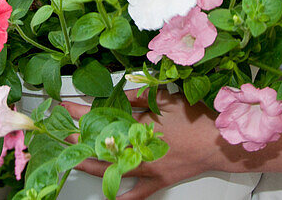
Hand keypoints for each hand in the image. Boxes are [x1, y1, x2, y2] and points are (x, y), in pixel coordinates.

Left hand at [64, 91, 253, 199]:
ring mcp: (148, 168)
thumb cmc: (195, 119)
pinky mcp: (158, 181)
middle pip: (101, 145)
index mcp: (140, 126)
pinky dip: (122, 197)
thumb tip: (123, 93)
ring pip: (111, 170)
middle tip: (63, 134)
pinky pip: (137, 193)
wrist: (217, 144)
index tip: (66, 108)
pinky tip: (109, 197)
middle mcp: (139, 149)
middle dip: (79, 139)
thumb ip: (142, 95)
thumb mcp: (168, 98)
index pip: (102, 117)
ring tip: (73, 160)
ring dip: (90, 164)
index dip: (82, 112)